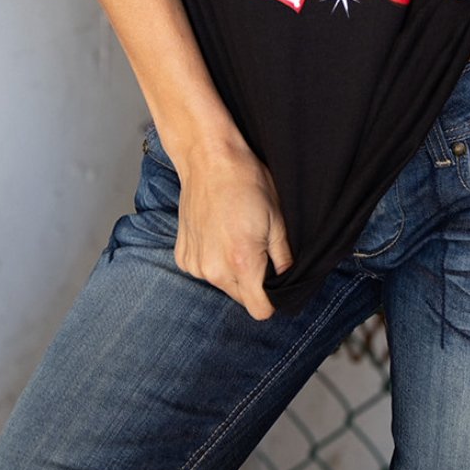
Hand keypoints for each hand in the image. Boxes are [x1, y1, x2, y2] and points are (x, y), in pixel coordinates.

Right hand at [171, 138, 292, 320]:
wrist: (209, 158)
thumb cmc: (245, 182)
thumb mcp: (277, 218)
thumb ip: (284, 257)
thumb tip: (287, 278)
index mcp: (242, 264)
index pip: (260, 311)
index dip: (273, 301)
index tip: (275, 284)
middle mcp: (214, 270)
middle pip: (241, 297)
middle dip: (252, 282)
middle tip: (256, 248)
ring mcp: (195, 264)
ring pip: (222, 284)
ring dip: (231, 270)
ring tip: (234, 236)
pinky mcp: (183, 256)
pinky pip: (204, 270)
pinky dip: (212, 259)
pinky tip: (216, 234)